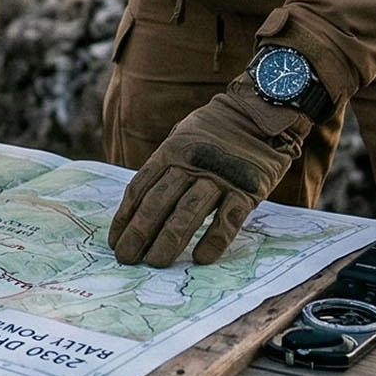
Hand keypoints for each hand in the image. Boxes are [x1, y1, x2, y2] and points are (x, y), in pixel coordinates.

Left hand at [108, 87, 306, 266]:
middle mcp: (191, 164)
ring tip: (155, 263)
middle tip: (127, 258)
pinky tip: (200, 258)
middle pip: (158, 202)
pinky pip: (228, 219)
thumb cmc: (215, 131)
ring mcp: (220, 177)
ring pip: (188, 212)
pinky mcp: (248, 190)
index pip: (140, 188)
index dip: (125, 217)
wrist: (261, 112)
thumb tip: (140, 204)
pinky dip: (213, 240)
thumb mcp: (182, 137)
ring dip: (168, 240)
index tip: (115, 241)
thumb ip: (165, 165)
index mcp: (171, 151)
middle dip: (139, 233)